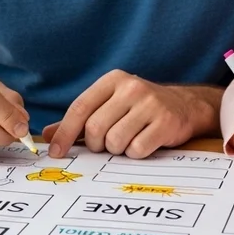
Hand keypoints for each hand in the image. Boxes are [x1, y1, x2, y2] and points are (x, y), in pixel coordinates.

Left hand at [42, 71, 205, 158]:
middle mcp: (131, 88)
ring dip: (117, 149)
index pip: (80, 108)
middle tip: (105, 145)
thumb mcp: (109, 106)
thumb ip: (79, 121)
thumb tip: (48, 136)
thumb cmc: (139, 109)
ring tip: (127, 140)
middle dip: (96, 145)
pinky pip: (137, 149)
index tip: (56, 152)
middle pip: (95, 128)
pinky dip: (135, 153)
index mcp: (112, 81)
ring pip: (115, 141)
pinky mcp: (166, 122)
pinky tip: (143, 143)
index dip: (65, 133)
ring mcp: (150, 104)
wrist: (185, 107)